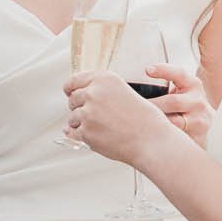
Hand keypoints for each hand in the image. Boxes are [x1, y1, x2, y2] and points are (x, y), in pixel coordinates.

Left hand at [64, 71, 180, 166]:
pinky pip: (74, 134)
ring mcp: (88, 113)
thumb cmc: (144, 119)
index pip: (74, 80)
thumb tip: (77, 95)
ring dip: (82, 124)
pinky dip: (82, 137)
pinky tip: (97, 137)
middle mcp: (94, 93)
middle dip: (79, 108)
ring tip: (103, 128)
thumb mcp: (125, 92)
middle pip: (72, 99)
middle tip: (95, 116)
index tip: (69, 92)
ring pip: (72, 118)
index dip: (71, 88)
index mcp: (104, 79)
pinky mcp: (86, 132)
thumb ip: (102, 91)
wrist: (152, 140)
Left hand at [142, 64, 214, 146]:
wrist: (205, 124)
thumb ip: (165, 86)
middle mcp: (198, 102)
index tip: (147, 70)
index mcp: (193, 85)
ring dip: (156, 121)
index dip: (164, 70)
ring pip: (173, 122)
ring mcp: (199, 121)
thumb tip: (133, 86)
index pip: (180, 74)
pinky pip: (175, 137)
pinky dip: (161, 136)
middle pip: (173, 101)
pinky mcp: (197, 137)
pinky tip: (149, 135)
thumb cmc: (186, 104)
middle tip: (134, 106)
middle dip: (152, 104)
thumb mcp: (181, 90)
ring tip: (139, 121)